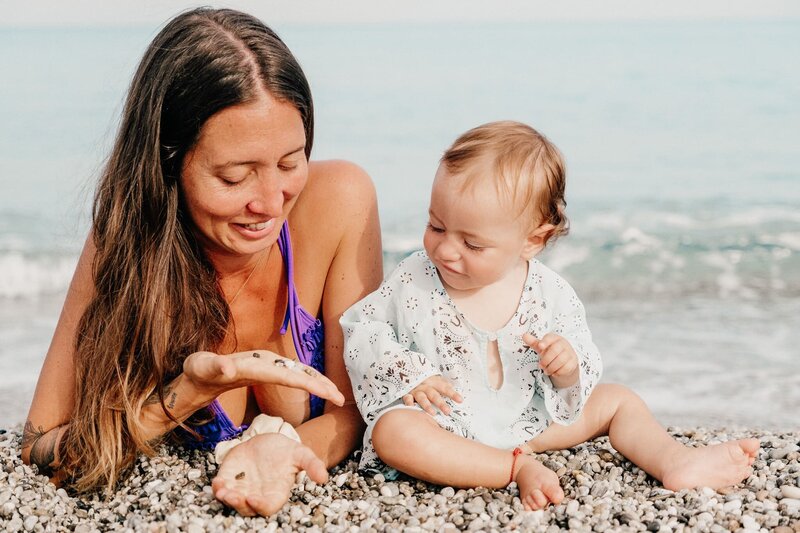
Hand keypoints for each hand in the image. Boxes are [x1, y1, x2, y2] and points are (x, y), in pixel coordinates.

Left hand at [183, 350, 344, 405]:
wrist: (197, 371)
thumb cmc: (197, 371)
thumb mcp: (199, 368)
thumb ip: (213, 366)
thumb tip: (228, 367)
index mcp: (254, 363)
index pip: (286, 374)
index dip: (308, 383)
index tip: (327, 391)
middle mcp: (265, 361)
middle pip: (299, 371)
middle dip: (321, 383)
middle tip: (341, 398)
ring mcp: (269, 365)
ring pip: (300, 372)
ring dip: (319, 382)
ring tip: (337, 395)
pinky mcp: (269, 371)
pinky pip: (294, 376)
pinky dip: (309, 382)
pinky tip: (320, 389)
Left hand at [212, 432, 327, 515]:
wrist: (269, 440)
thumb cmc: (286, 451)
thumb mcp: (301, 454)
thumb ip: (312, 465)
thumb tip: (324, 478)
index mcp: (275, 493)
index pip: (267, 507)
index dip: (260, 506)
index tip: (254, 499)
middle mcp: (257, 494)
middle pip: (246, 509)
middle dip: (238, 504)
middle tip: (233, 496)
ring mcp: (241, 488)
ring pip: (231, 501)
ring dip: (226, 498)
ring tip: (223, 491)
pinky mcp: (229, 478)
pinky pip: (221, 488)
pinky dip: (217, 488)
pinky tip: (217, 482)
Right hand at [402, 375, 462, 415]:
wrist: (406, 370)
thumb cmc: (425, 380)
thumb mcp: (435, 380)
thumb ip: (444, 385)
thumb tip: (454, 389)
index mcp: (434, 382)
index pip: (445, 388)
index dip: (452, 394)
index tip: (460, 400)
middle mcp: (425, 386)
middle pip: (434, 394)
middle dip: (440, 403)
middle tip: (447, 411)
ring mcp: (416, 390)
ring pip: (421, 397)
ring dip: (427, 405)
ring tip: (433, 413)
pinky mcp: (406, 393)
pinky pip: (407, 398)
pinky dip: (408, 402)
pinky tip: (411, 407)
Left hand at [523, 333, 578, 386]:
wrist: (565, 359)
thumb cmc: (551, 351)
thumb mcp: (541, 347)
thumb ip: (533, 342)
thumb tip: (524, 335)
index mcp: (554, 338)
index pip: (550, 338)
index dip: (545, 342)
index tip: (540, 346)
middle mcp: (563, 344)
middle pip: (555, 350)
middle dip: (546, 359)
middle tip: (540, 366)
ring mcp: (569, 353)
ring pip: (560, 360)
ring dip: (551, 367)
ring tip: (546, 370)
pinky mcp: (573, 362)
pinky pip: (566, 368)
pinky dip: (558, 372)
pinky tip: (554, 372)